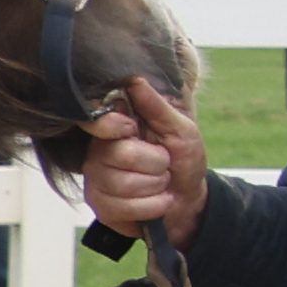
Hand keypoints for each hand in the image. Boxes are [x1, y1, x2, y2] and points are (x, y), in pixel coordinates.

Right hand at [80, 77, 208, 250]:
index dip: (112, 125)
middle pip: (121, 154)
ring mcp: (96, 178)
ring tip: (160, 183)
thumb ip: (156, 105)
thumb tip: (134, 79)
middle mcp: (98, 149)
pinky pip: (126, 207)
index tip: (132, 128)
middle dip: (156, 163)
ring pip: (124, 183)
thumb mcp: (180, 128)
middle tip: (163, 163)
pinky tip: (158, 202)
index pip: (94, 120)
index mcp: (113, 125)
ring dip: (156, 187)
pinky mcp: (101, 206)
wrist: (191, 203)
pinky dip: (153, 206)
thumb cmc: (183, 159)